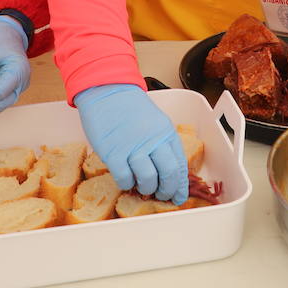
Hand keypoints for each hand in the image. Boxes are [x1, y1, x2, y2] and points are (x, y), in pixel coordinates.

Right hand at [74, 84, 187, 203]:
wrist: (107, 91)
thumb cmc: (130, 109)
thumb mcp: (154, 122)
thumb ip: (162, 144)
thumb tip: (167, 172)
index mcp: (166, 133)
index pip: (180, 165)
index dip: (180, 186)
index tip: (178, 197)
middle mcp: (153, 140)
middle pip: (168, 174)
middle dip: (167, 191)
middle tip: (161, 196)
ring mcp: (133, 147)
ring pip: (148, 180)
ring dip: (147, 189)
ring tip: (142, 187)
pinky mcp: (114, 153)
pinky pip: (125, 179)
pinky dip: (127, 184)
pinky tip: (126, 180)